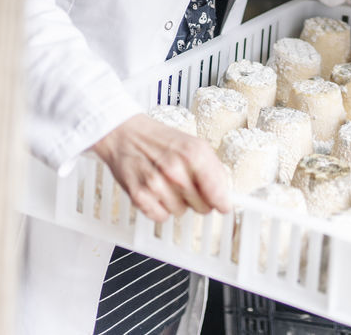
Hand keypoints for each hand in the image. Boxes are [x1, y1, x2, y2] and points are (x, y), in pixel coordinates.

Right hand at [90, 114, 230, 223]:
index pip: (217, 191)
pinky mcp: (139, 195)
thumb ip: (212, 169)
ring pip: (181, 212)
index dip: (222, 202)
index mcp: (194, 154)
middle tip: (186, 184)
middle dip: (198, 199)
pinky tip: (155, 192)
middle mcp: (176, 169)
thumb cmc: (159, 140)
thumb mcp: (193, 144)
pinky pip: (160, 216)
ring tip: (166, 183)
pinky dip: (159, 208)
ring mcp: (156, 183)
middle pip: (202, 206)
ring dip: (176, 202)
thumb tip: (225, 194)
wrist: (125, 134)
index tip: (224, 207)